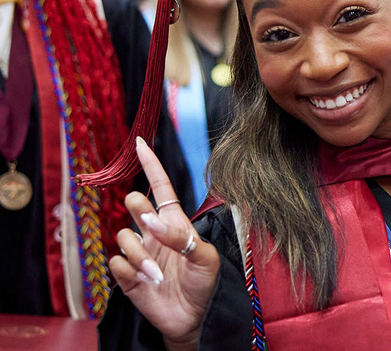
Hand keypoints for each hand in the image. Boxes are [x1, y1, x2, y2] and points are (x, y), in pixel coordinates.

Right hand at [109, 138, 219, 349]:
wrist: (193, 319)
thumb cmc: (203, 284)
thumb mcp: (206, 258)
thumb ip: (183, 238)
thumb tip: (152, 222)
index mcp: (175, 223)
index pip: (161, 188)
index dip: (152, 165)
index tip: (141, 142)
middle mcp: (154, 234)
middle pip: (135, 205)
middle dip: (138, 210)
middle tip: (148, 225)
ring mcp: (139, 253)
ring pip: (123, 237)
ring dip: (139, 255)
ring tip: (156, 275)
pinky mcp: (126, 275)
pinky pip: (115, 263)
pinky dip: (129, 271)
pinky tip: (144, 282)